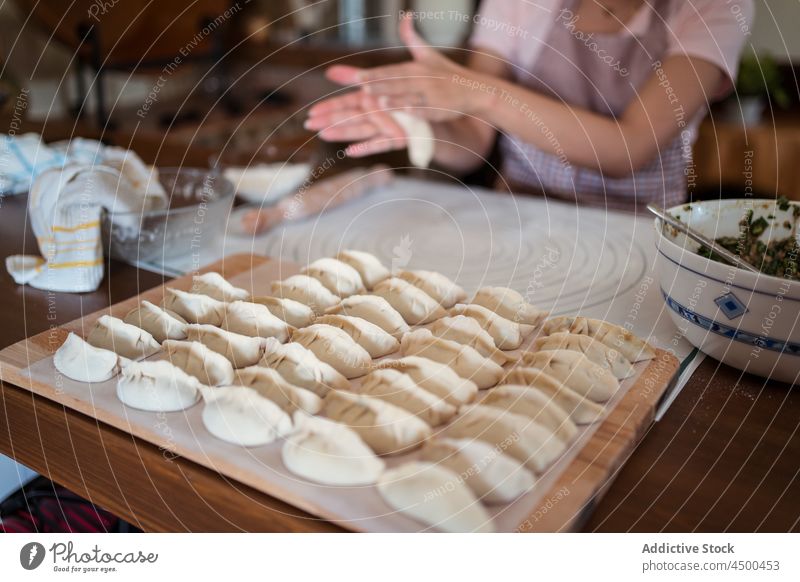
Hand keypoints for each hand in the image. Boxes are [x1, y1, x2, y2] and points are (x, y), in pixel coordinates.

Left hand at [305, 15, 494, 155]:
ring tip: (377, 101)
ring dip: (394, 98)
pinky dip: (415, 111)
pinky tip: (405, 113)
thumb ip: (412, 36)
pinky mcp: (438, 109)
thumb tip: (405, 14)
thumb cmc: (446, 73)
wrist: (473, 90)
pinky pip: (425, 111)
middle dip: (376, 84)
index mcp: (414, 68)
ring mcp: (429, 95)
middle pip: (394, 83)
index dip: (371, 74)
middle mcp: (420, 80)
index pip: (387, 71)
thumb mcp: (428, 54)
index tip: (353, 77)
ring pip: (408, 96)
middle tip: (358, 86)